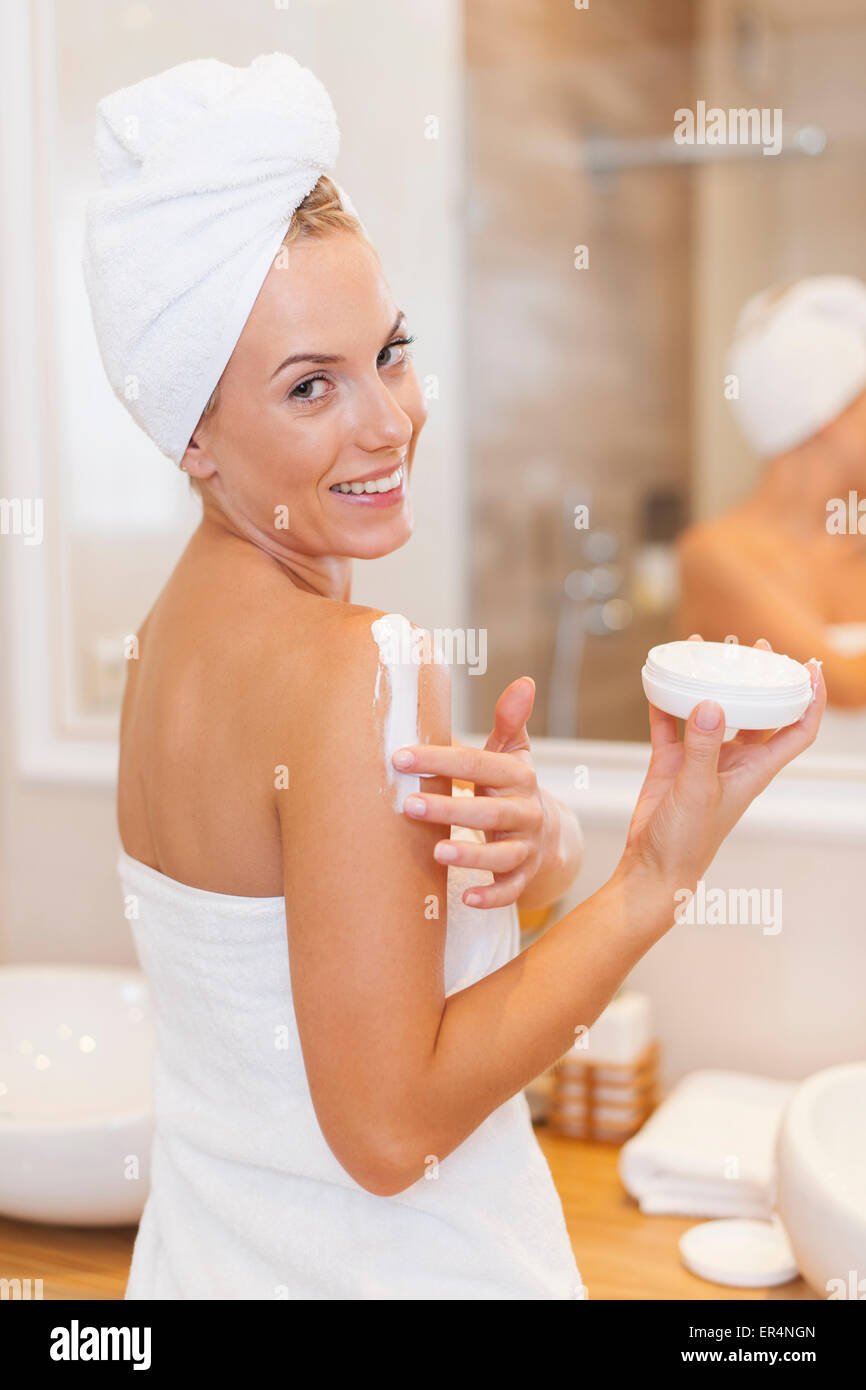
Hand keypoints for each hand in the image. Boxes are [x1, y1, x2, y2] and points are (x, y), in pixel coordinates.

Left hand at [393, 677, 568, 908]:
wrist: (548, 835)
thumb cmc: (511, 789)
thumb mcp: (512, 755)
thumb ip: (510, 721)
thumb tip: (524, 681)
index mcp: (518, 777)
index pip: (477, 765)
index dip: (439, 760)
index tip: (399, 758)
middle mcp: (526, 812)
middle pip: (488, 812)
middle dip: (449, 809)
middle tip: (409, 804)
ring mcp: (526, 848)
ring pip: (501, 855)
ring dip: (470, 855)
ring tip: (437, 852)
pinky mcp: (523, 878)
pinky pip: (510, 890)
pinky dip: (491, 896)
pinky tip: (465, 898)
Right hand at [622, 635, 825, 894]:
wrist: (652, 867)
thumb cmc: (688, 840)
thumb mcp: (699, 791)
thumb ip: (702, 748)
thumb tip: (709, 704)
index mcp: (755, 770)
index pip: (798, 730)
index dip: (810, 699)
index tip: (809, 667)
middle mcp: (734, 761)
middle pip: (759, 713)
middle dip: (762, 680)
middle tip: (756, 646)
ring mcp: (702, 760)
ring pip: (714, 712)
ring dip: (715, 684)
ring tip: (710, 652)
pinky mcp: (671, 762)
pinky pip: (671, 724)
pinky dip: (667, 702)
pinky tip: (660, 680)